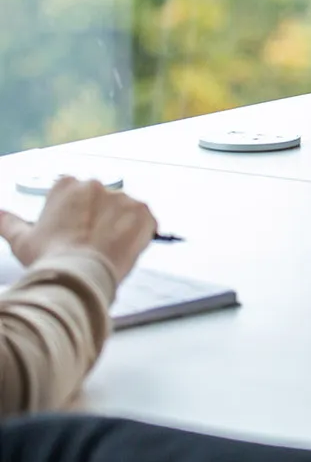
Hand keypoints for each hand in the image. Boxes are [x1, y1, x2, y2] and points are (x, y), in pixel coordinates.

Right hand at [0, 178, 156, 283]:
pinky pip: (145, 222)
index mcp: (67, 185)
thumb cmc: (48, 259)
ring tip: (104, 251)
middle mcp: (97, 185)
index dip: (74, 218)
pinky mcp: (144, 212)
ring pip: (123, 212)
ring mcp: (122, 197)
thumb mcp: (22, 240)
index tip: (71, 234)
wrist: (78, 276)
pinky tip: (123, 249)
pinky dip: (139, 235)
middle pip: (101, 203)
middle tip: (88, 245)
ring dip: (118, 228)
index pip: (74, 196)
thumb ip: (8, 222)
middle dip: (98, 221)